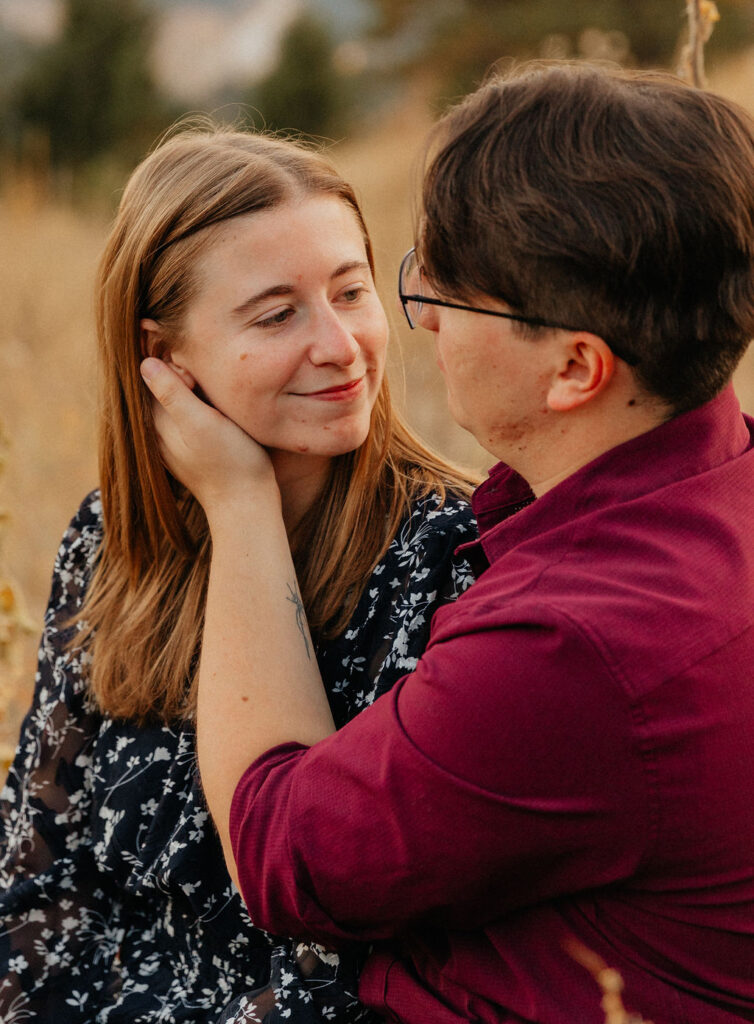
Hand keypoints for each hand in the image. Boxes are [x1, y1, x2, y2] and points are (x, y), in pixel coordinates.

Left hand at [140, 357, 277, 517]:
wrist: (246, 503)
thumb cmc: (229, 461)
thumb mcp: (201, 421)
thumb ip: (172, 393)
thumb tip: (145, 363)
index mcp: (156, 422)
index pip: (151, 376)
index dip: (174, 366)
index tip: (195, 377)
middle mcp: (158, 432)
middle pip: (162, 388)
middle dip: (182, 377)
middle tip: (208, 389)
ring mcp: (173, 443)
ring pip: (175, 402)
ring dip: (192, 392)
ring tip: (214, 400)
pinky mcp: (190, 449)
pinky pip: (186, 417)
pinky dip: (198, 407)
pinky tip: (216, 414)